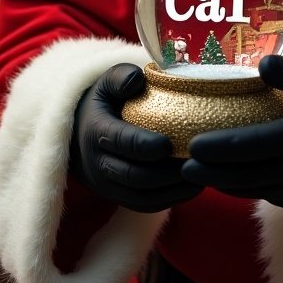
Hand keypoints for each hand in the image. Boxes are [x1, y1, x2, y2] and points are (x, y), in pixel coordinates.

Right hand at [70, 63, 201, 212]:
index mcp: (96, 131)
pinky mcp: (119, 198)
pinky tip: (193, 185)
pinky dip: (171, 199)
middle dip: (166, 172)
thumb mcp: (107, 82)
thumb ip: (121, 77)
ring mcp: (108, 185)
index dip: (144, 145)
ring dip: (173, 189)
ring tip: (201, 173)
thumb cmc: (105, 102)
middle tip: (196, 160)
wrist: (81, 133)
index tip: (169, 143)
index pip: (120, 141)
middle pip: (134, 175)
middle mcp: (98, 164)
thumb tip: (136, 79)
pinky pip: (146, 206)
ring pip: (142, 197)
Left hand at [181, 55, 282, 211]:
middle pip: (241, 173)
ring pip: (249, 188)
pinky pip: (263, 194)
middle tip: (176, 161)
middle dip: (208, 169)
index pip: (248, 146)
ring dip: (220, 181)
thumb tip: (261, 62)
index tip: (189, 143)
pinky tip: (223, 175)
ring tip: (191, 170)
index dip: (216, 147)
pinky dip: (240, 186)